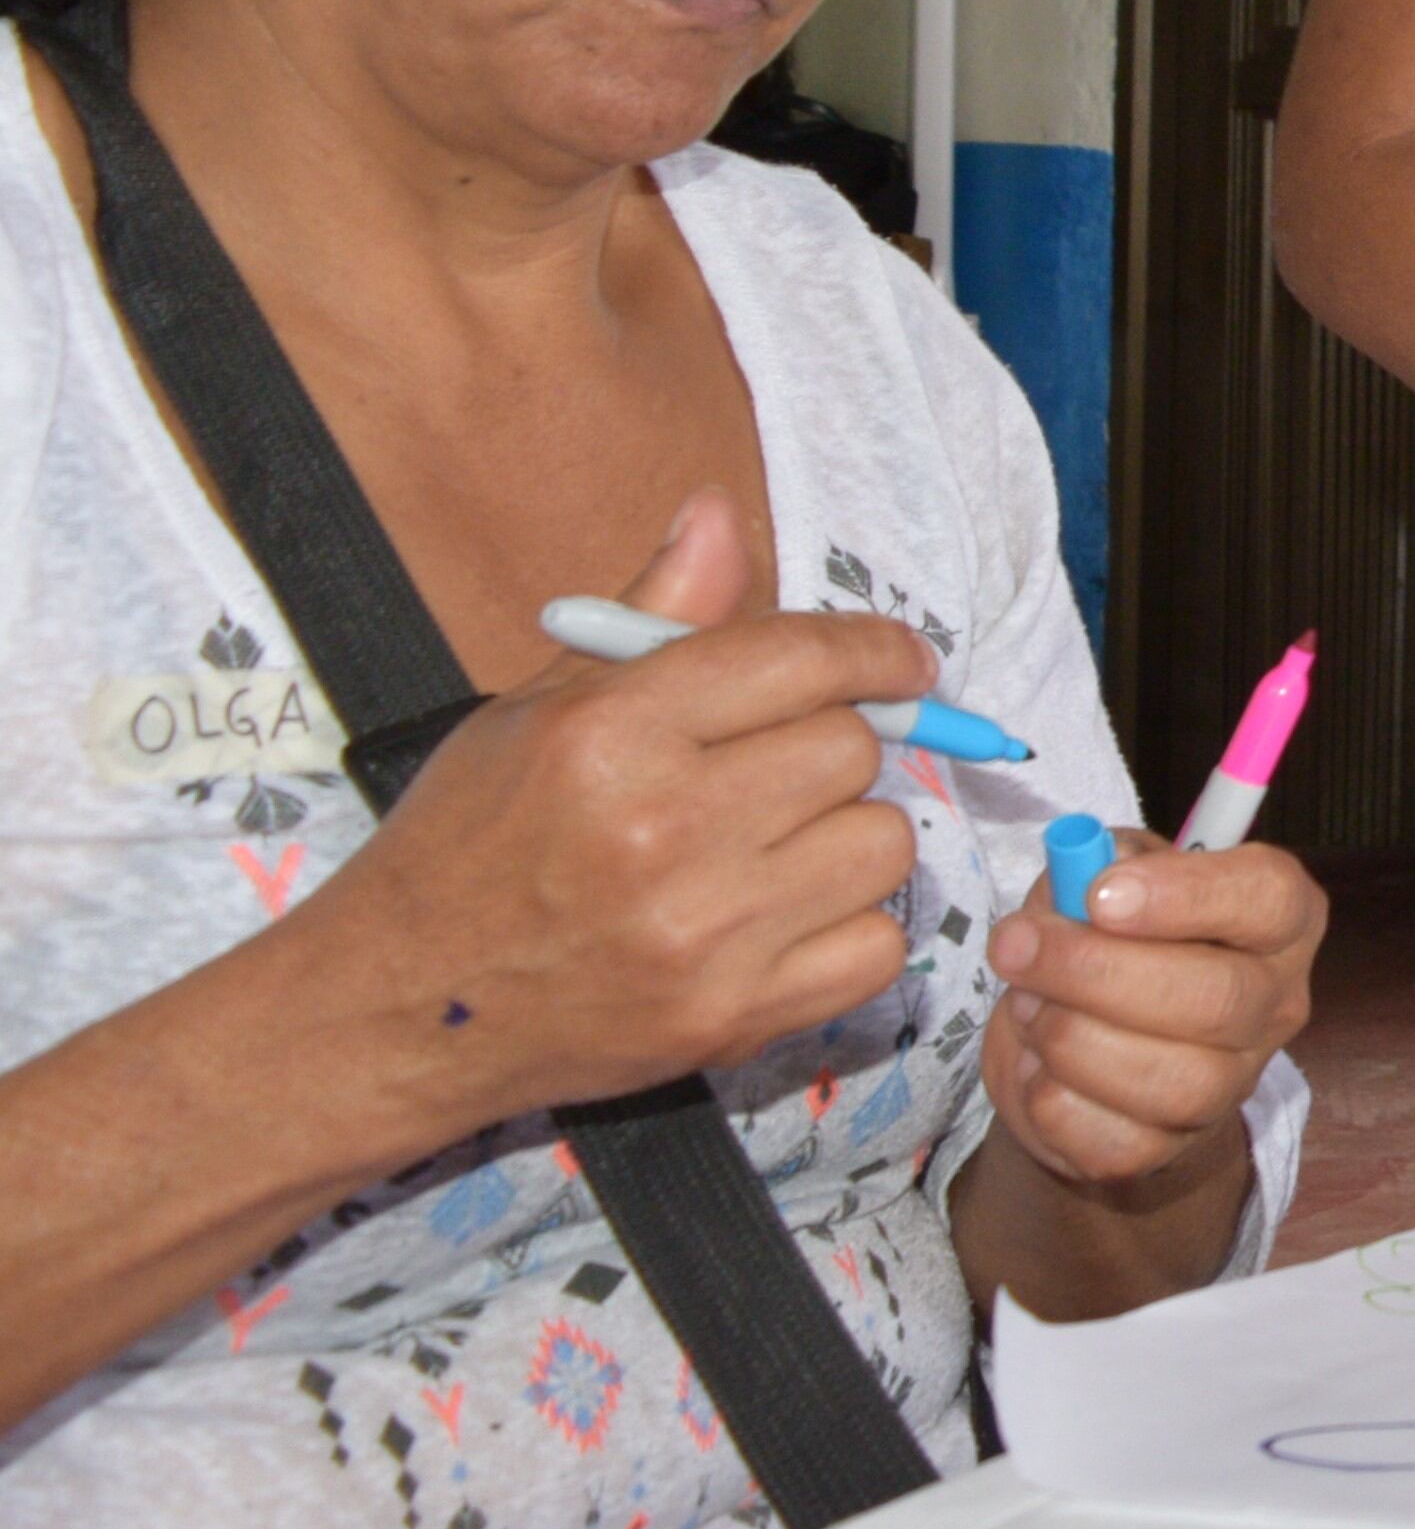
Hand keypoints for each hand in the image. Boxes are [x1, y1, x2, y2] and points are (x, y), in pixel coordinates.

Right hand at [284, 494, 929, 1138]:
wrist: (399, 1010)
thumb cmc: (467, 845)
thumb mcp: (535, 708)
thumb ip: (651, 614)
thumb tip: (721, 511)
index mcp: (612, 733)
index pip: (803, 659)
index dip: (873, 650)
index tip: (901, 660)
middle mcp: (664, 828)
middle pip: (852, 748)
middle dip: (830, 746)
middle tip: (773, 771)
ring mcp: (703, 931)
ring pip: (881, 843)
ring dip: (845, 838)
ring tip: (767, 849)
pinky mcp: (731, 1017)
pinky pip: (878, 949)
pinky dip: (848, 932)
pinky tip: (779, 921)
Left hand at [983, 838, 1321, 1194]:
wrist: (1094, 1046)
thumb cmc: (1112, 938)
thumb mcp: (1103, 879)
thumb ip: (1089, 869)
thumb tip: (1070, 887)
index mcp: (1277, 920)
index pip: (1269, 898)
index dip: (1188, 894)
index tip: (1099, 894)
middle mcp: (1273, 1004)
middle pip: (1217, 998)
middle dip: (1096, 971)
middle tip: (1016, 946)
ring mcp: (1230, 1086)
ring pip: (1170, 1080)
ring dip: (1068, 1037)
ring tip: (1027, 1004)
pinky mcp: (1170, 1150)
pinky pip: (1111, 1141)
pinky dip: (1051, 1099)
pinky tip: (1037, 1064)